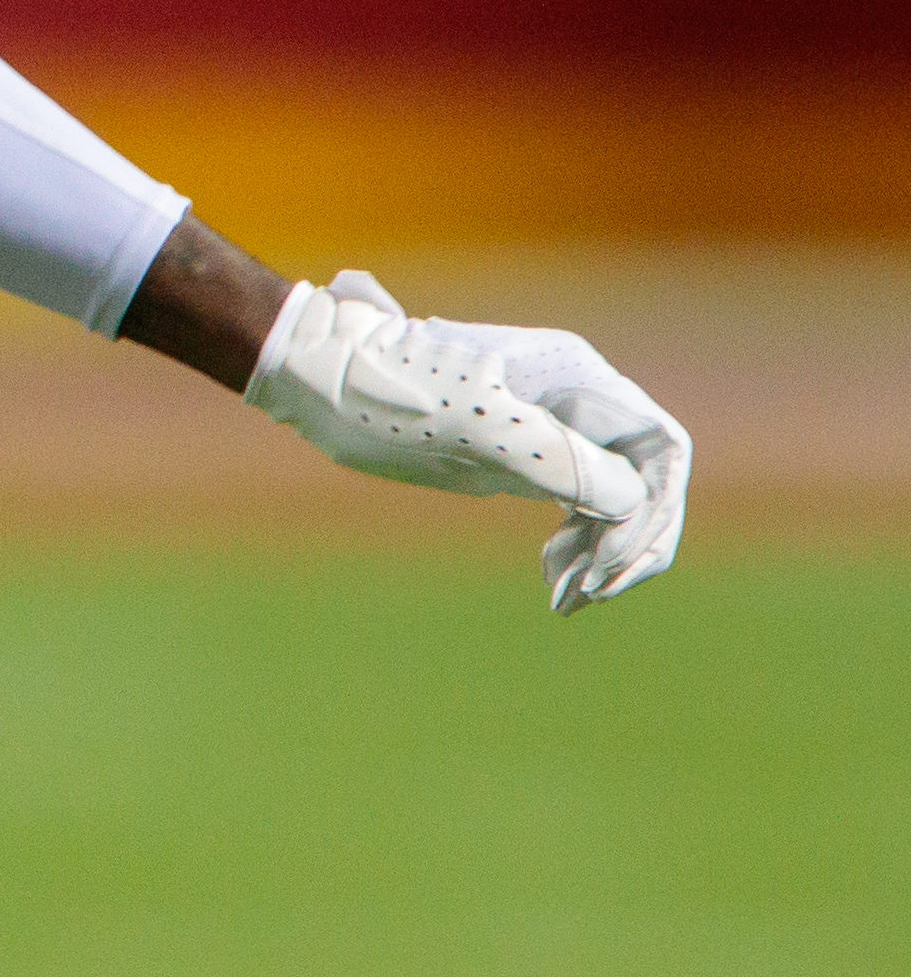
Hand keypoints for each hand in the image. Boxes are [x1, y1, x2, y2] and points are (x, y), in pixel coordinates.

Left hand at [245, 271, 691, 611]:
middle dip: (630, 541)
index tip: (609, 564)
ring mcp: (548, 426)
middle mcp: (573, 397)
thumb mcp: (476, 432)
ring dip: (604, 552)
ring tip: (565, 599)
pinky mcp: (520, 455)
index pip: (661, 448)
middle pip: (646, 478)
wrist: (315, 378)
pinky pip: (578, 503)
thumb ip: (561, 461)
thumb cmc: (385, 396)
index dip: (653, 510)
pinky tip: (553, 578)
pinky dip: (577, 544)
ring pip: (615, 497)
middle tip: (589, 595)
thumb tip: (633, 499)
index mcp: (574, 377)